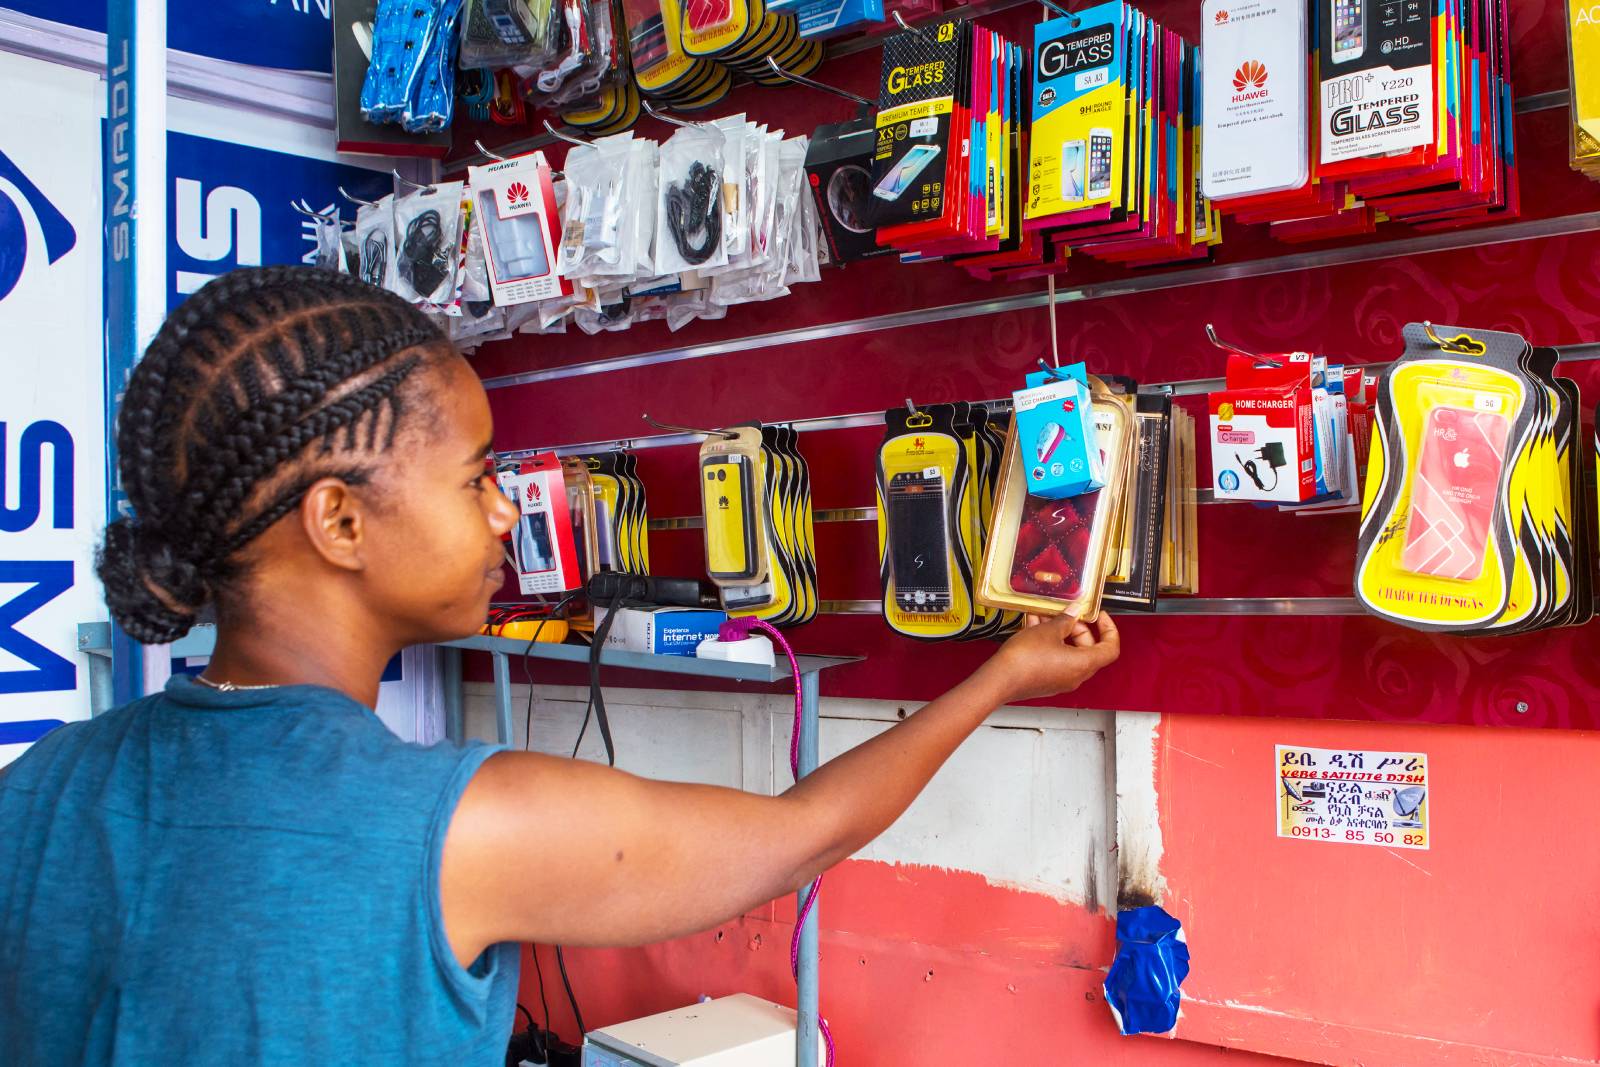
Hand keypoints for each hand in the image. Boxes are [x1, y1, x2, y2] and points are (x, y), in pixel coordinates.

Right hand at [980, 612, 1120, 702]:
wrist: (1000, 679)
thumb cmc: (1024, 660)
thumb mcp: (1048, 630)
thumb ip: (1065, 619)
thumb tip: (1073, 612)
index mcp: (1083, 664)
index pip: (1110, 648)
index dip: (1109, 629)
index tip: (1099, 616)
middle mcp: (1075, 675)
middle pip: (1088, 648)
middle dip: (1079, 628)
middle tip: (1067, 614)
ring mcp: (1060, 679)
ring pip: (1068, 652)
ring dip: (1060, 633)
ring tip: (1047, 616)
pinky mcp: (1046, 680)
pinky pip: (1055, 657)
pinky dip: (1050, 642)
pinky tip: (1035, 627)